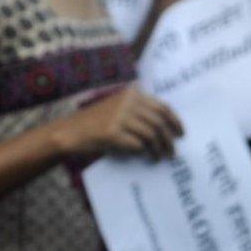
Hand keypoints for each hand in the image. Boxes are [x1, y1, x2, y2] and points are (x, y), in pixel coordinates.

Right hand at [59, 87, 183, 159]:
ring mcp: (119, 116)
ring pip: (151, 134)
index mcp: (132, 94)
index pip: (162, 107)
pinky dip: (145, 152)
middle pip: (159, 122)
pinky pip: (138, 144)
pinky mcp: (112, 133)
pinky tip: (147, 157)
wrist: (70, 131)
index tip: (181, 133)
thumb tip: (168, 128)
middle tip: (173, 151)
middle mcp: (128, 102)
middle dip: (169, 139)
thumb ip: (141, 111)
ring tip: (161, 157)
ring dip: (159, 148)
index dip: (175, 121)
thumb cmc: (97, 122)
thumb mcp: (120, 108)